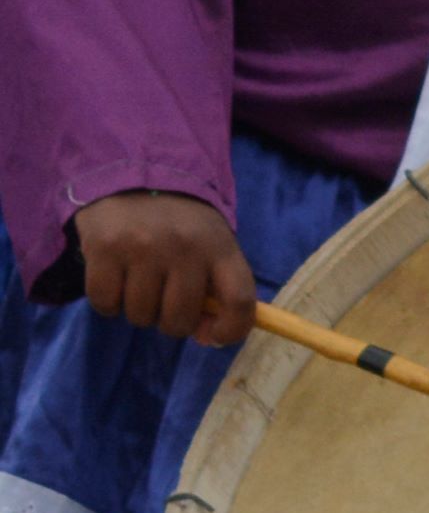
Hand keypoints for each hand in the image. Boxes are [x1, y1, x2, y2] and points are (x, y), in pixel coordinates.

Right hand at [73, 190, 251, 345]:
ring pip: (140, 316)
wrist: (134, 175)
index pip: (239, 300)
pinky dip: (108, 302)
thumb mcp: (210, 243)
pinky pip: (105, 304)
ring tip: (140, 283)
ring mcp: (143, 248)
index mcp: (220, 246)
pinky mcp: (104, 249)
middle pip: (179, 318)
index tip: (214, 337)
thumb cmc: (180, 221)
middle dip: (171, 322)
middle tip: (165, 301)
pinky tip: (115, 279)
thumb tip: (207, 337)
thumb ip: (214, 286)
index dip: (231, 330)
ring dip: (138, 310)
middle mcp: (185, 248)